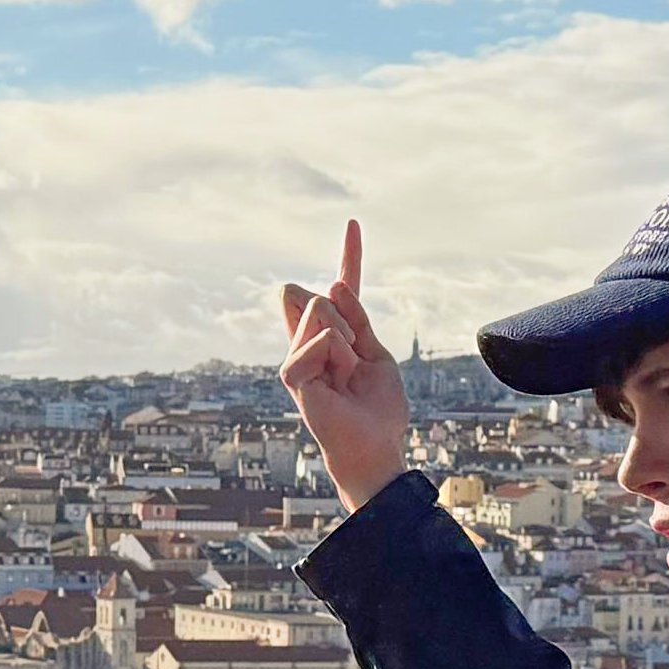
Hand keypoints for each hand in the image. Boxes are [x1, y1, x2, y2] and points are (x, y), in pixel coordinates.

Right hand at [275, 218, 409, 509]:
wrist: (373, 446)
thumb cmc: (376, 409)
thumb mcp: (376, 355)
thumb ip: (356, 319)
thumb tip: (332, 284)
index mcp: (335, 337)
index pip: (341, 291)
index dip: (350, 257)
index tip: (354, 223)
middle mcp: (311, 343)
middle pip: (320, 295)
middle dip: (345, 315)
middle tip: (354, 356)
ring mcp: (299, 356)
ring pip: (320, 309)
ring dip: (345, 338)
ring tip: (347, 373)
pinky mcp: (292, 373)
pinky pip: (317, 338)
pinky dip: (333, 352)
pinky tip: (337, 377)